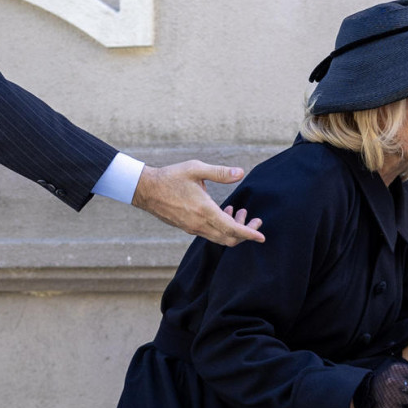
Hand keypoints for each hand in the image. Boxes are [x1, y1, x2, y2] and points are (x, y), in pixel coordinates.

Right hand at [132, 161, 264, 245]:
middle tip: (255, 219)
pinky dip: (222, 227)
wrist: (145, 189)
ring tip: (240, 211)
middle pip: (229, 239)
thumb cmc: (170, 177)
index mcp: (204, 210)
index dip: (249, 233)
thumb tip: (240, 173)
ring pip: (219, 237)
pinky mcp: (187, 227)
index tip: (262, 236)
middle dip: (245, 232)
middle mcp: (199, 224)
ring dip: (233, 229)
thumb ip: (219, 172)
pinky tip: (224, 212)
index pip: (232, 229)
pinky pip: (210, 234)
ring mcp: (192, 228)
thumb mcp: (195, 169)